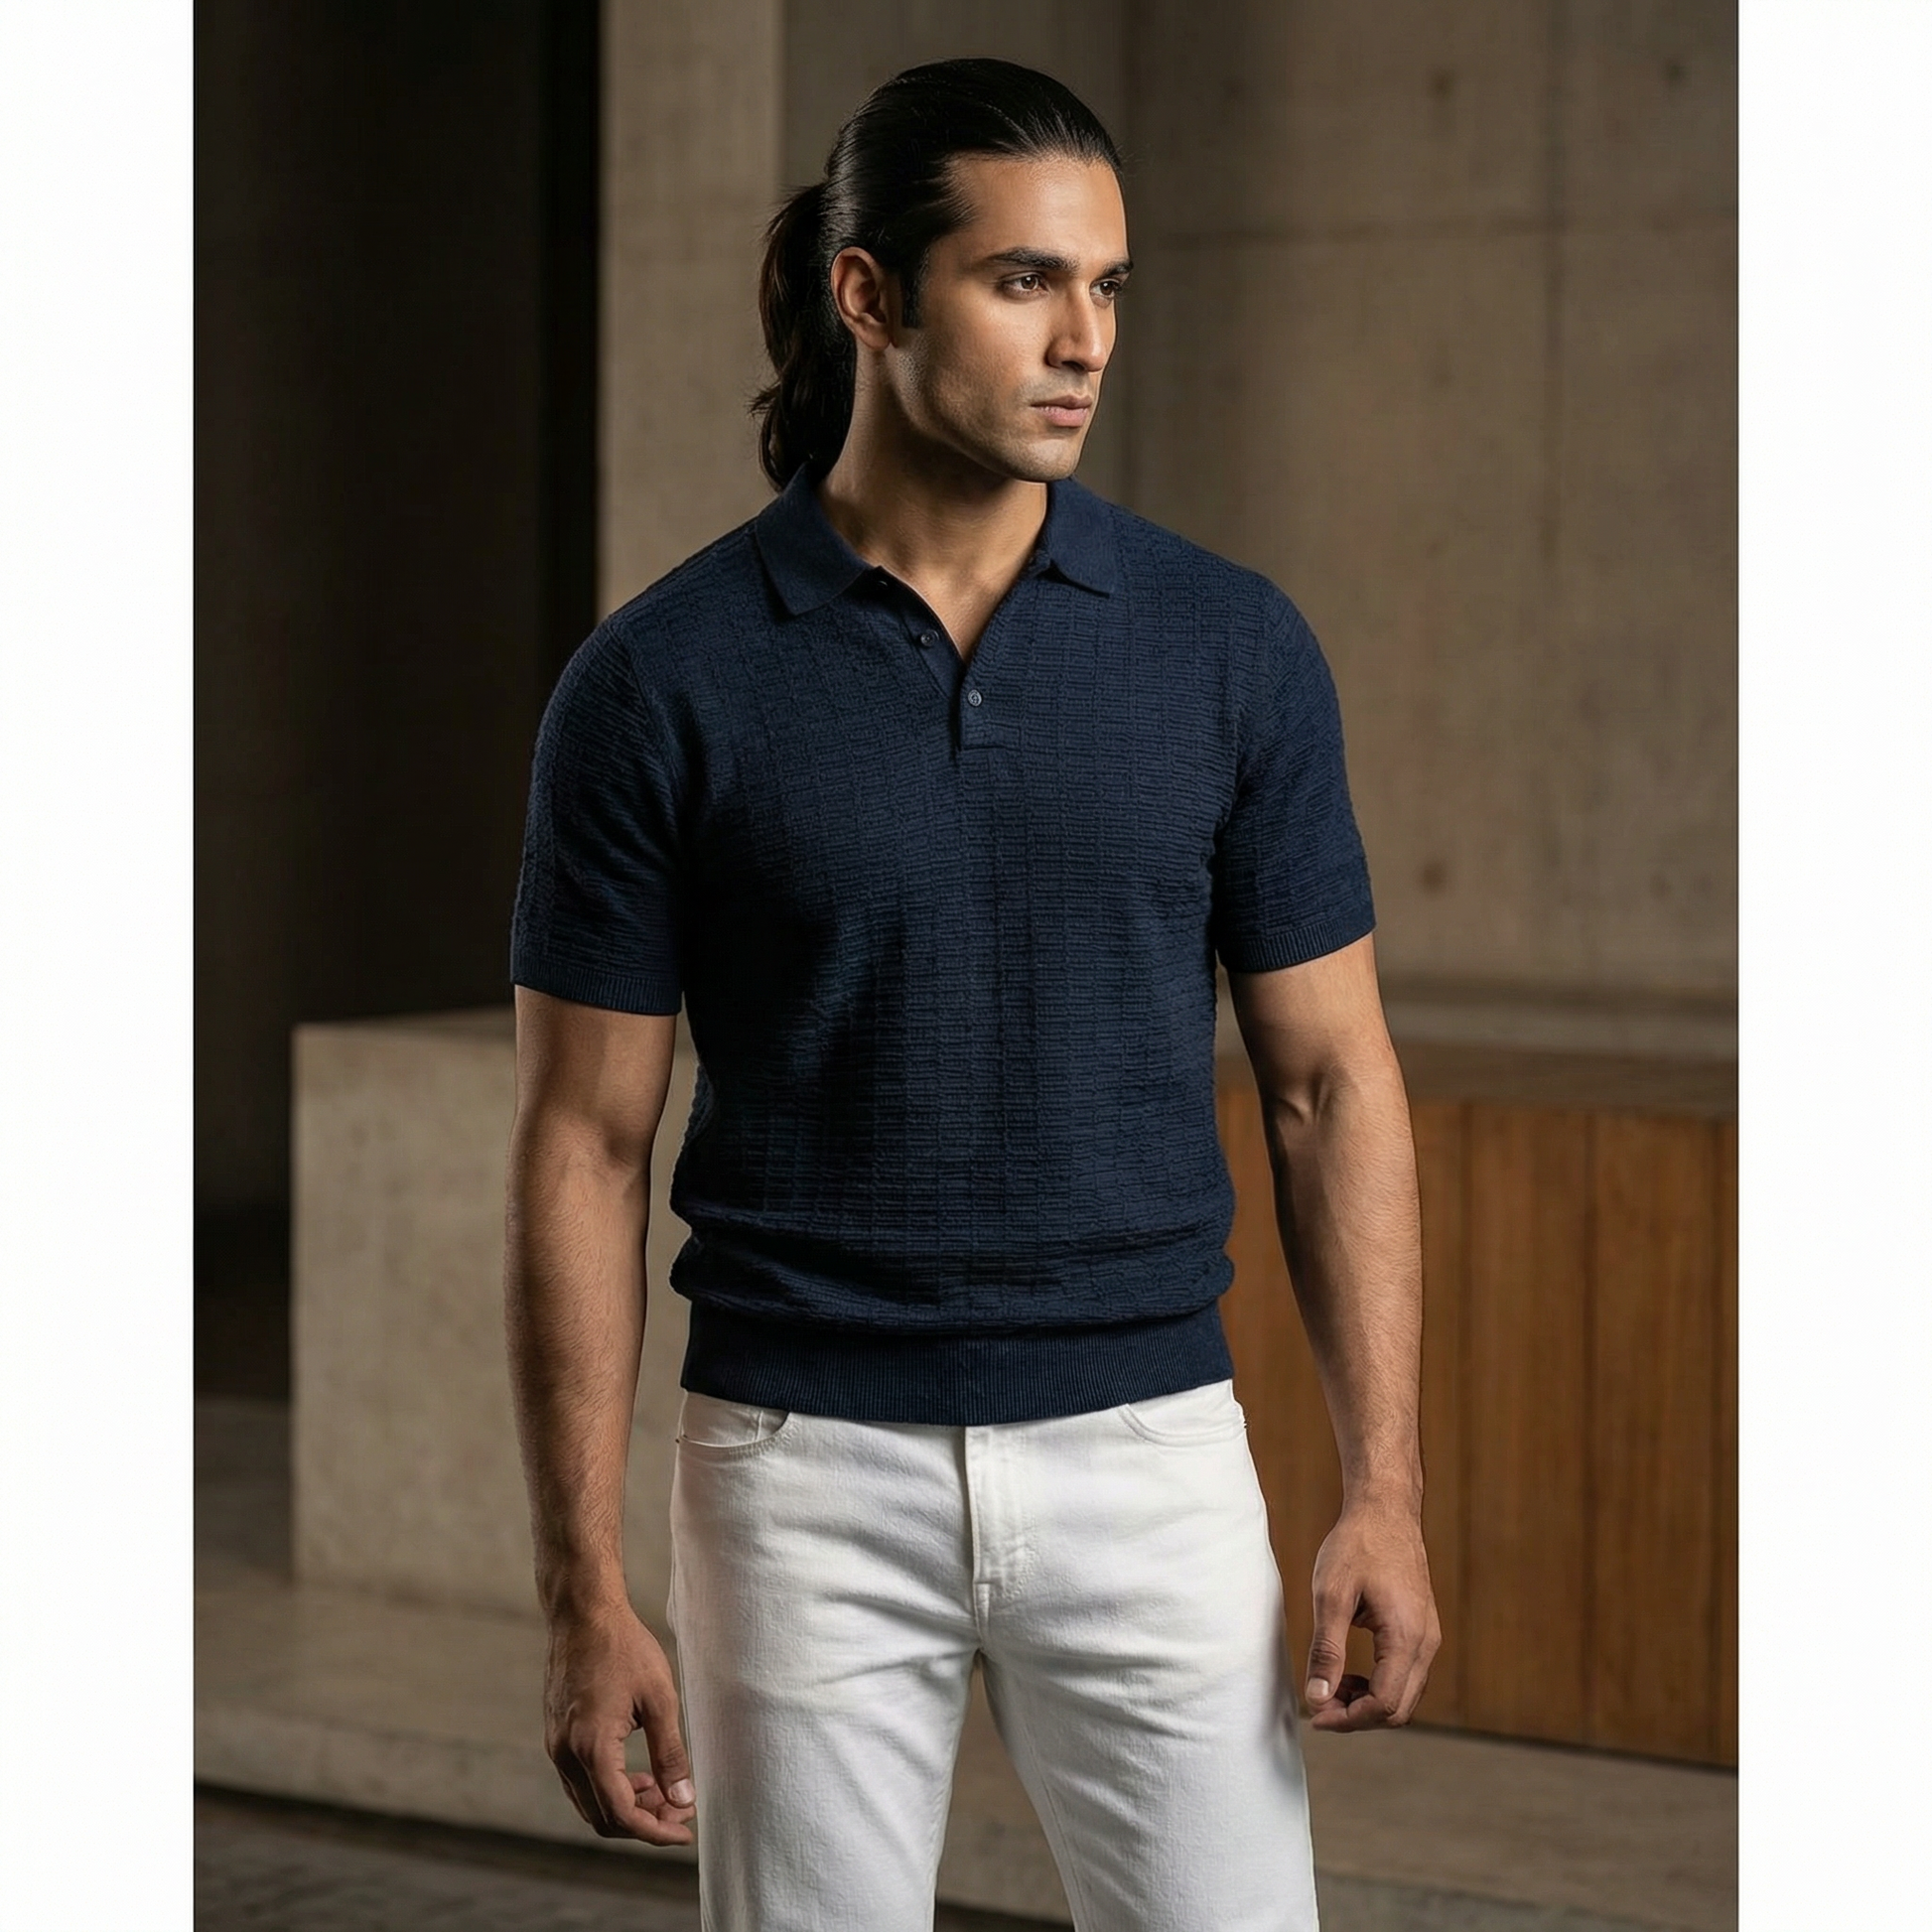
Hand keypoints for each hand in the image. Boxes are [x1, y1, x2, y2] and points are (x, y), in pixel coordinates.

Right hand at [543, 1604, 696, 1844]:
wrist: (583, 1613)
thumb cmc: (624, 1648)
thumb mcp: (659, 1698)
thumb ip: (670, 1754)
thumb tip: (683, 1799)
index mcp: (592, 1748)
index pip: (622, 1814)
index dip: (655, 1831)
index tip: (685, 1831)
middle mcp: (566, 1755)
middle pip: (603, 1818)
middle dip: (644, 1822)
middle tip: (679, 1809)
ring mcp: (556, 1747)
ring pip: (589, 1803)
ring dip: (626, 1807)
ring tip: (663, 1791)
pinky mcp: (555, 1737)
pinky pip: (580, 1782)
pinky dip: (609, 1789)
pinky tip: (637, 1774)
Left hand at [1303, 1498, 1440, 1731]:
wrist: (1386, 1510)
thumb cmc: (1357, 1545)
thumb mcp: (1331, 1596)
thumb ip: (1326, 1650)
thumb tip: (1317, 1696)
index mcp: (1406, 1637)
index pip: (1384, 1704)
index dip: (1348, 1718)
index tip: (1315, 1714)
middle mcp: (1426, 1644)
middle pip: (1398, 1709)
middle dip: (1357, 1716)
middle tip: (1319, 1704)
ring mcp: (1429, 1638)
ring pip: (1405, 1695)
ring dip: (1367, 1702)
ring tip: (1330, 1686)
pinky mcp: (1423, 1631)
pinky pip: (1406, 1675)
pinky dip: (1379, 1685)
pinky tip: (1349, 1673)